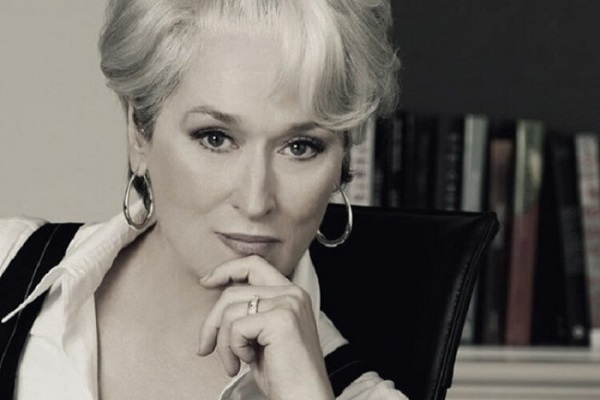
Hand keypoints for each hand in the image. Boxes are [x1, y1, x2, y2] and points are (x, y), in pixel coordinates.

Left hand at [197, 255, 334, 399]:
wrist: (304, 397)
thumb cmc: (282, 373)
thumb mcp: (261, 335)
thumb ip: (248, 312)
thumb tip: (214, 298)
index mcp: (291, 293)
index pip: (254, 264)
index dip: (226, 269)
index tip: (206, 282)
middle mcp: (292, 293)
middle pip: (233, 291)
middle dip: (212, 322)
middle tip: (205, 348)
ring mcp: (288, 304)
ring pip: (230, 311)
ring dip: (224, 343)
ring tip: (234, 364)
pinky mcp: (281, 319)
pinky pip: (237, 327)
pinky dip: (234, 349)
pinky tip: (248, 362)